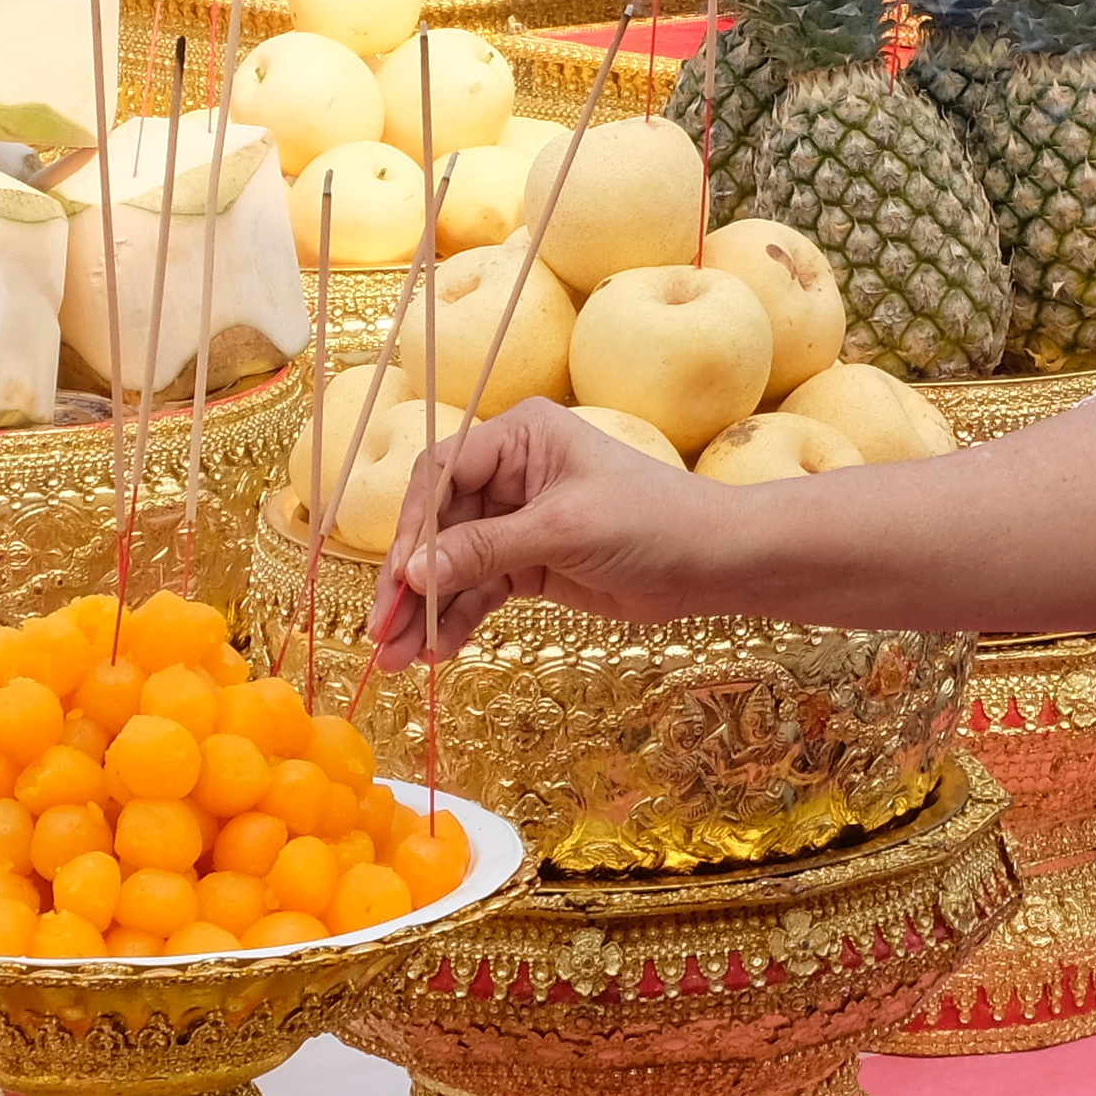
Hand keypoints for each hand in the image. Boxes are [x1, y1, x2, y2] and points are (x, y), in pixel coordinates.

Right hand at [368, 402, 751, 665]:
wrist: (714, 562)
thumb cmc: (652, 522)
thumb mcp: (564, 530)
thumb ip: (486, 549)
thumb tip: (414, 571)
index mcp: (519, 435)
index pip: (441, 473)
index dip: (413, 528)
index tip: (399, 580)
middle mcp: (510, 470)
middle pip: (437, 524)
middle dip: (409, 581)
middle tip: (381, 632)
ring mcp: (517, 518)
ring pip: (453, 563)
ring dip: (427, 610)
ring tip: (399, 660)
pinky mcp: (529, 561)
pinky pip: (479, 588)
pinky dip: (458, 618)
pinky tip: (438, 650)